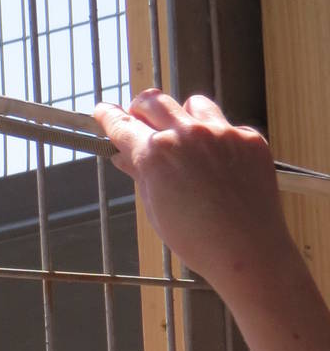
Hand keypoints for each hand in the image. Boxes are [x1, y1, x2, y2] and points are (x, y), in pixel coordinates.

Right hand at [94, 91, 293, 296]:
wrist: (247, 249)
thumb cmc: (197, 239)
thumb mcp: (156, 210)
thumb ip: (141, 175)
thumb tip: (125, 157)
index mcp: (156, 155)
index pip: (123, 125)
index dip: (108, 117)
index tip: (102, 111)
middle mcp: (187, 134)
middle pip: (154, 101)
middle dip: (141, 108)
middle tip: (139, 121)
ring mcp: (221, 132)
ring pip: (193, 105)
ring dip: (183, 117)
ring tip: (185, 143)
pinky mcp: (248, 137)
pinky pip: (225, 126)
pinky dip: (216, 140)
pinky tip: (218, 168)